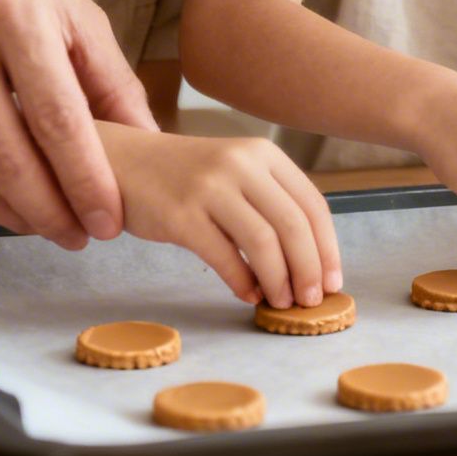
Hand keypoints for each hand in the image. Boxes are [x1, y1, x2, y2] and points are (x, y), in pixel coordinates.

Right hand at [0, 0, 155, 249]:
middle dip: (48, 212)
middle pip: (6, 157)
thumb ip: (110, 77)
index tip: (109, 222)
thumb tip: (150, 142)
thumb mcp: (71, 6)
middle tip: (77, 236)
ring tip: (41, 224)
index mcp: (16, 15)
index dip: (86, 182)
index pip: (58, 121)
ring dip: (6, 213)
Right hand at [105, 127, 340, 308]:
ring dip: (279, 280)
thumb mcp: (235, 172)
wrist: (122, 162)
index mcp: (263, 154)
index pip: (313, 204)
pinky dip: (242, 282)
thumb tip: (309, 261)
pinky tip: (248, 295)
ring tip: (281, 302)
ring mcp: (210, 187)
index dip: (328, 248)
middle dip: (310, 269)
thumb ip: (270, 202)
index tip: (334, 280)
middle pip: (293, 225)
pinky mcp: (180, 214)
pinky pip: (224, 257)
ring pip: (263, 242)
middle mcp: (241, 164)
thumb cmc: (185, 176)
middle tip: (311, 300)